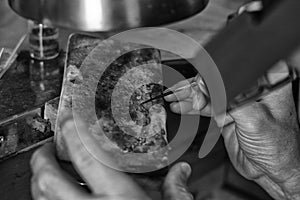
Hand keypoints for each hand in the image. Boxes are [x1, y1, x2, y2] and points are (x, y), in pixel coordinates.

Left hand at [30, 117, 193, 199]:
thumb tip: (182, 172)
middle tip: (46, 148)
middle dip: (42, 158)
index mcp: (120, 199)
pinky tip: (56, 197)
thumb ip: (176, 190)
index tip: (67, 120)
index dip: (74, 134)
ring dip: (39, 182)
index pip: (88, 157)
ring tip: (46, 171)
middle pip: (50, 180)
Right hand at [165, 75, 299, 199]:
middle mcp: (251, 88)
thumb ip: (229, 100)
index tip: (196, 81)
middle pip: (216, 79)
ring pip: (208, 92)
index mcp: (266, 82)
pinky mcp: (227, 114)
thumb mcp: (255, 119)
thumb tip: (206, 85)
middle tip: (177, 92)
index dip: (211, 73)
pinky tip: (180, 106)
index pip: (233, 68)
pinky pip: (206, 106)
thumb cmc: (278, 147)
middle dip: (195, 86)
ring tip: (173, 97)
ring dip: (189, 95)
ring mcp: (237, 101)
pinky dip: (191, 106)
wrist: (272, 171)